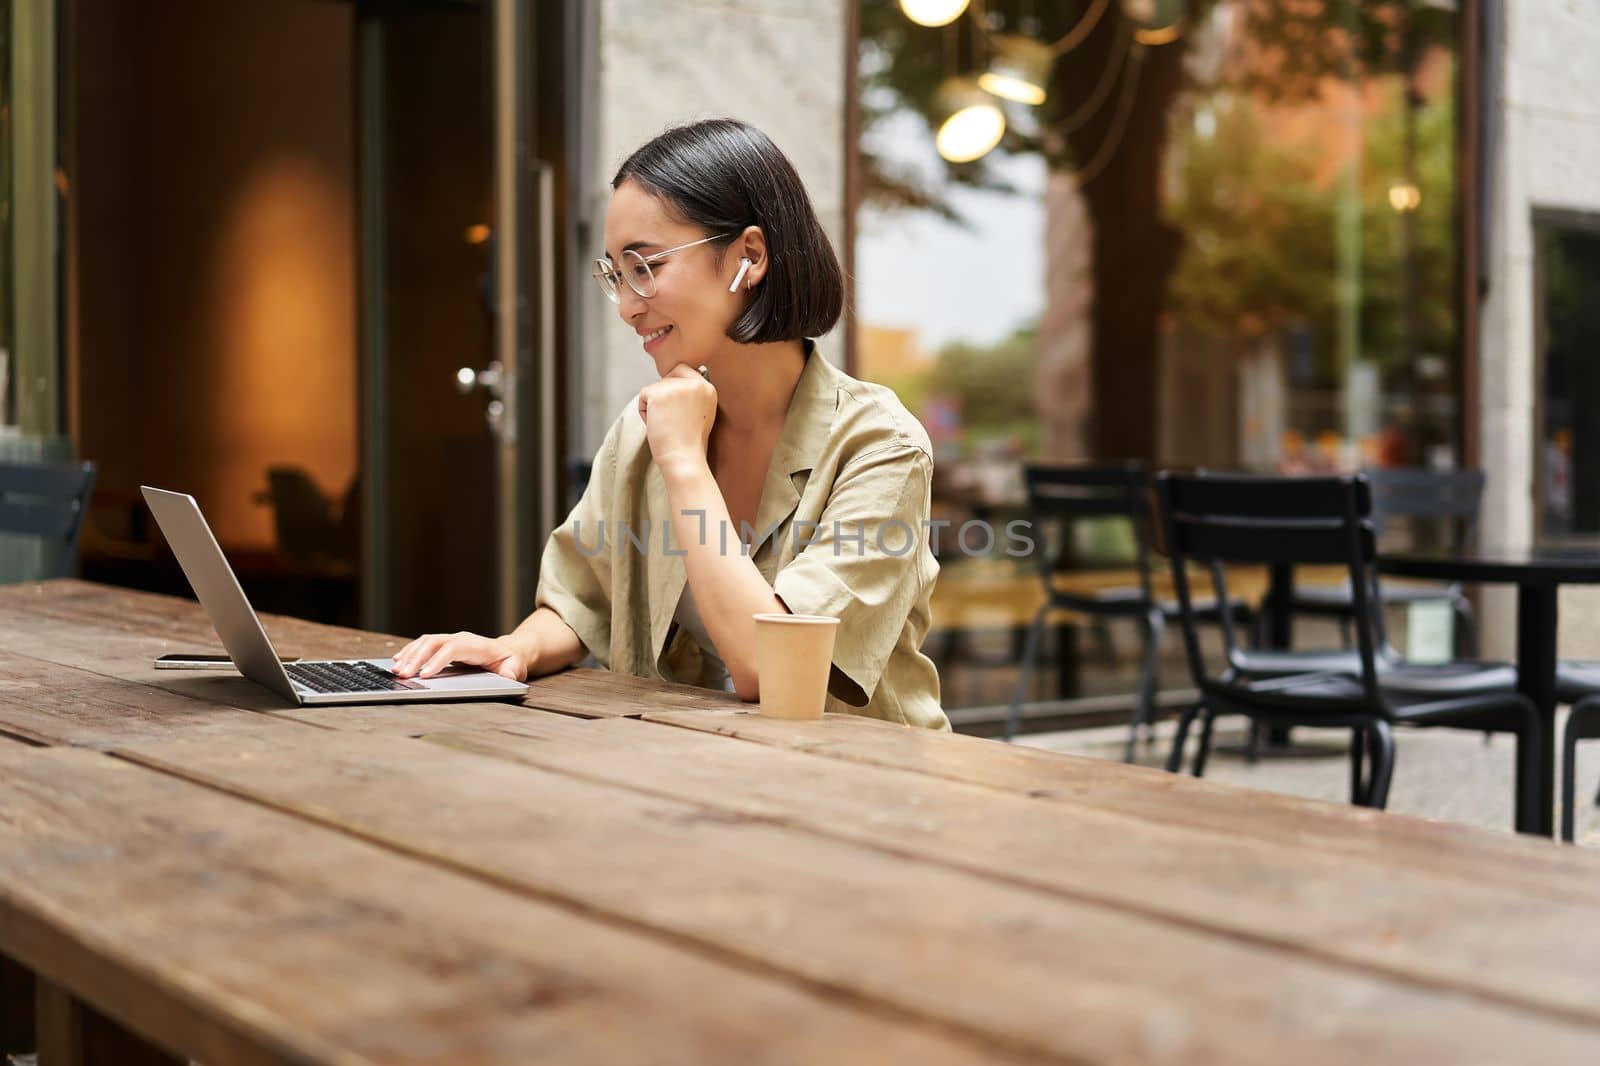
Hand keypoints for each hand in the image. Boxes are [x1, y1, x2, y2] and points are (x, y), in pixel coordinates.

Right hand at [392, 631, 531, 680]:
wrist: (508, 653)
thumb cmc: (510, 662)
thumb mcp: (516, 668)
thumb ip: (512, 672)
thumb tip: (507, 676)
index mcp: (476, 645)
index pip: (453, 649)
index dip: (438, 660)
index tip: (424, 675)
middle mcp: (460, 638)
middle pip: (434, 642)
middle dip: (416, 658)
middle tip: (402, 675)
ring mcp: (451, 639)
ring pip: (425, 641)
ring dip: (409, 655)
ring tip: (396, 670)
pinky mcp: (443, 645)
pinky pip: (423, 644)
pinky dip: (409, 652)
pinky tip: (398, 661)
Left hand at [638, 363, 715, 471]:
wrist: (684, 459)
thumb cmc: (689, 443)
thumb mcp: (701, 413)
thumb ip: (691, 395)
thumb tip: (671, 382)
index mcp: (708, 387)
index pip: (684, 370)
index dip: (674, 385)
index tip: (675, 407)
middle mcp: (695, 383)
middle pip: (668, 376)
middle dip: (664, 395)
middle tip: (672, 419)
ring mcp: (677, 386)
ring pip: (655, 388)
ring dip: (654, 406)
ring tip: (667, 425)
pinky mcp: (658, 393)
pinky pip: (643, 396)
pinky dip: (644, 412)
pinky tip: (657, 425)